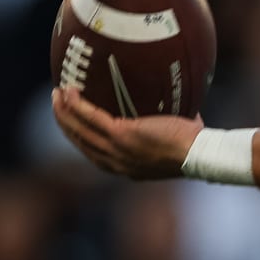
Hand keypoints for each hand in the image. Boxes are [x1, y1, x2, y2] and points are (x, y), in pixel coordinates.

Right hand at [53, 85, 200, 178]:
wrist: (202, 155)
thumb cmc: (197, 148)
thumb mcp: (174, 142)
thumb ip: (166, 129)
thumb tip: (176, 107)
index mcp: (127, 168)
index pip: (96, 154)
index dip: (80, 138)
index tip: (74, 124)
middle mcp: (117, 163)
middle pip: (81, 142)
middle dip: (66, 123)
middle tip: (58, 106)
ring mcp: (117, 150)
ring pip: (80, 130)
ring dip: (64, 112)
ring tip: (57, 95)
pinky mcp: (121, 135)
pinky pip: (91, 117)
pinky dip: (77, 104)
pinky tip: (69, 91)